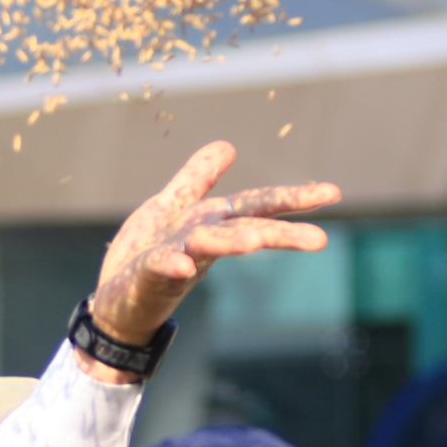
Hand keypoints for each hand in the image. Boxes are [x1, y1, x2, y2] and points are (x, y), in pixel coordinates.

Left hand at [87, 143, 338, 360]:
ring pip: (209, 245)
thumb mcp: (172, 205)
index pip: (256, 205)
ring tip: (255, 241)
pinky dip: (172, 264)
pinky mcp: (147, 274)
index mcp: (210, 221)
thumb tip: (228, 146)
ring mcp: (176, 258)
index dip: (292, 198)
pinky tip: (183, 264)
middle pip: (245, 230)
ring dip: (232, 243)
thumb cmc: (146, 253)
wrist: (113, 300)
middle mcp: (200, 240)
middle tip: (319, 240)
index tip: (333, 193)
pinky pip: (161, 266)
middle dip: (280, 233)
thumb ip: (198, 178)